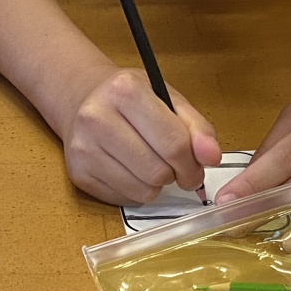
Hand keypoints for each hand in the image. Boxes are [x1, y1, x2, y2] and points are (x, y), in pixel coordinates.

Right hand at [61, 67, 221, 205]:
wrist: (82, 101)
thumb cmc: (132, 101)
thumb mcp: (169, 100)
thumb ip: (197, 128)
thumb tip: (211, 157)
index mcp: (125, 91)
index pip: (173, 143)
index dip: (193, 164)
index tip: (197, 167)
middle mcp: (97, 117)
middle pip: (158, 171)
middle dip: (175, 175)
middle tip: (175, 167)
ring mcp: (83, 148)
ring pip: (142, 190)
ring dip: (156, 185)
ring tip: (151, 165)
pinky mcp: (78, 173)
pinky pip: (124, 199)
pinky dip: (137, 191)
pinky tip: (131, 171)